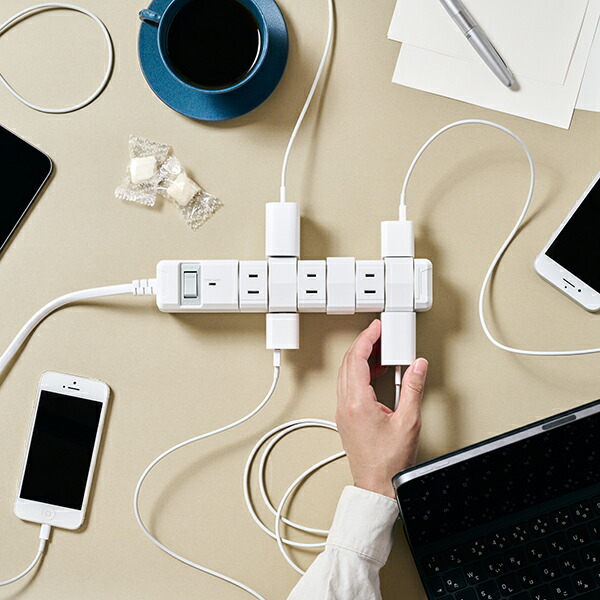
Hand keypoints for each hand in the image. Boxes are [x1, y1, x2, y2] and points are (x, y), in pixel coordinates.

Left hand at [336, 319, 427, 497]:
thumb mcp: (409, 422)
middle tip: (379, 333)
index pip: (357, 359)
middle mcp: (345, 404)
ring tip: (381, 351)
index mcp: (357, 402)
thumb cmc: (389, 462)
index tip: (376, 327)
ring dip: (361, 358)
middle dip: (363, 344)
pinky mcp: (346, 418)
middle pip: (348, 362)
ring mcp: (343, 412)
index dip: (367, 338)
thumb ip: (413, 389)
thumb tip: (417, 366)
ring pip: (346, 374)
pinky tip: (376, 374)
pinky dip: (360, 374)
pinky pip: (348, 386)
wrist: (376, 486)